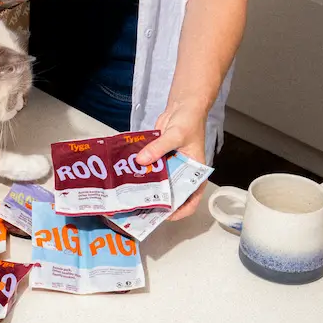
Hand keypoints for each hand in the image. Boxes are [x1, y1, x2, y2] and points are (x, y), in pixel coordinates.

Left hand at [135, 100, 208, 219]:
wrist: (183, 106)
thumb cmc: (188, 122)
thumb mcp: (175, 135)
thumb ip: (158, 148)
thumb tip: (140, 160)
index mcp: (195, 173)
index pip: (191, 199)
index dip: (179, 211)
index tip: (164, 215)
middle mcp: (182, 173)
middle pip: (171, 193)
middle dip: (158, 201)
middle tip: (141, 208)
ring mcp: (170, 166)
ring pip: (158, 182)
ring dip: (147, 187)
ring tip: (131, 196)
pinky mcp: (159, 158)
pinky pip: (150, 169)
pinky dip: (141, 172)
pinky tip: (127, 176)